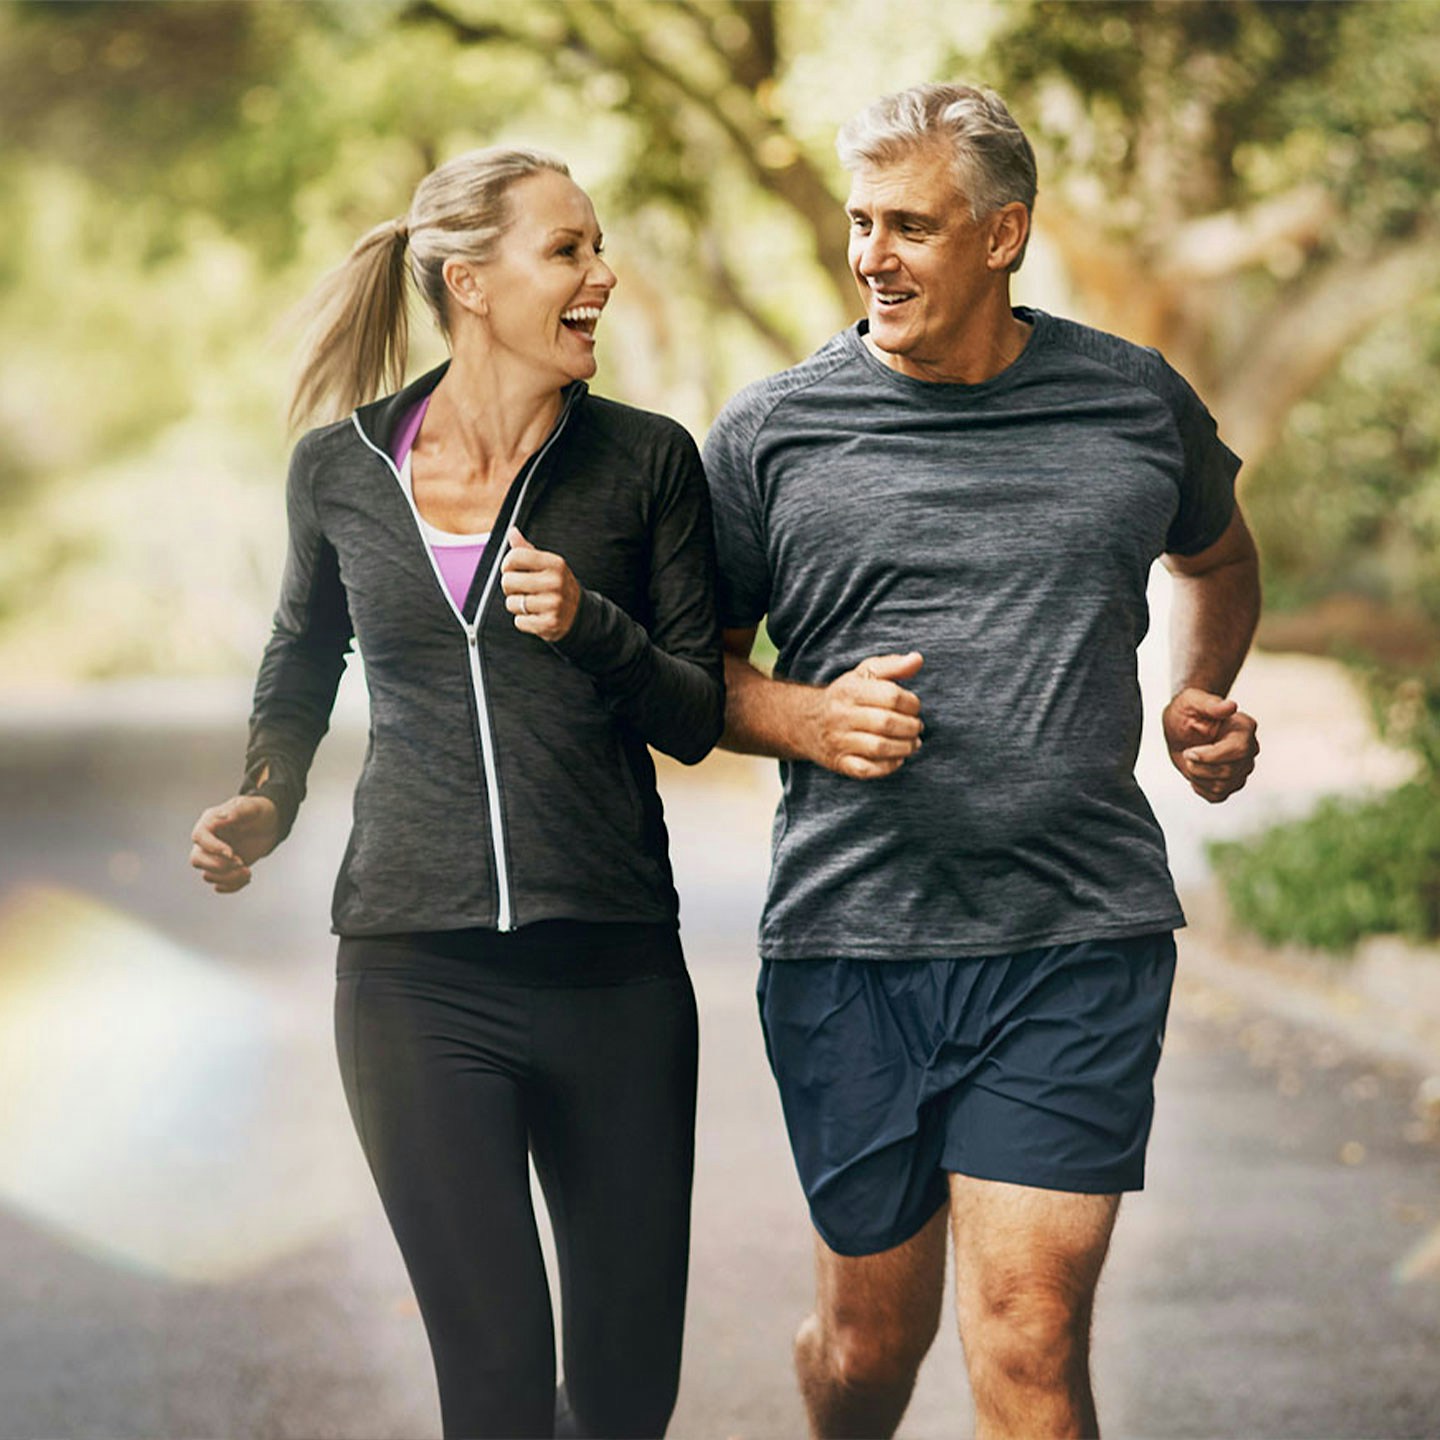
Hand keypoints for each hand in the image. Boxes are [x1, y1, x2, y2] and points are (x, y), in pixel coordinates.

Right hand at [189, 795, 279, 892]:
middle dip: (219, 866)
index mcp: (209, 823)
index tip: (231, 853)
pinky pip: (219, 884)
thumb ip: (238, 810)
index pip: (199, 837)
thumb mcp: (252, 807)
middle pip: (197, 859)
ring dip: (228, 878)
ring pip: (208, 875)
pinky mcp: (224, 869)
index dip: (212, 848)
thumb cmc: (258, 812)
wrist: (269, 825)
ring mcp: (214, 857)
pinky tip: (246, 879)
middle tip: (241, 863)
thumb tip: (223, 816)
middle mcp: (207, 841)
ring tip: (248, 872)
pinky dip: (232, 886)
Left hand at [500, 527, 580, 640]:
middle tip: (522, 589)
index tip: (513, 570)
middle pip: (508, 581)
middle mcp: (556, 582)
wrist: (578, 613)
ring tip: (531, 603)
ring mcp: (554, 604)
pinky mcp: (549, 623)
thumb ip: (527, 549)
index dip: (507, 565)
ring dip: (516, 605)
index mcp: (555, 563)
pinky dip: (523, 621)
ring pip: (511, 603)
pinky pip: (519, 622)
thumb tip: (512, 532)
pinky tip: (536, 616)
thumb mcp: (547, 565)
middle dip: (510, 587)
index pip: (514, 557)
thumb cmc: (556, 585)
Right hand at [811, 651, 924, 779]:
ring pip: (879, 748)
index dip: (911, 703)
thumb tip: (918, 659)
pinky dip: (888, 766)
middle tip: (917, 727)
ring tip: (913, 743)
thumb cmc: (845, 697)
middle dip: (911, 727)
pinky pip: (867, 770)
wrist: (805, 722)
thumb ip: (893, 665)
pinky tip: (897, 758)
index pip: (891, 695)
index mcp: (849, 690)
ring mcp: (838, 741)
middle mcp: (841, 715)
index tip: (914, 707)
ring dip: (905, 747)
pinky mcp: (839, 762)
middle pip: (887, 723)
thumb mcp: (864, 674)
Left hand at [1163, 687, 1258, 803]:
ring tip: (1190, 760)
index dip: (1211, 756)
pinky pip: (1218, 796)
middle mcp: (1249, 748)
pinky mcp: (1231, 782)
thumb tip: (1231, 706)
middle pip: (1231, 771)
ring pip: (1224, 786)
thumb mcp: (1191, 701)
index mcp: (1244, 727)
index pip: (1239, 750)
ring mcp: (1242, 767)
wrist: (1181, 726)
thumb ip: (1210, 704)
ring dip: (1198, 776)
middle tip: (1186, 754)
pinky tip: (1194, 773)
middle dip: (1200, 767)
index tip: (1189, 752)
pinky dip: (1201, 788)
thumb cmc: (1187, 710)